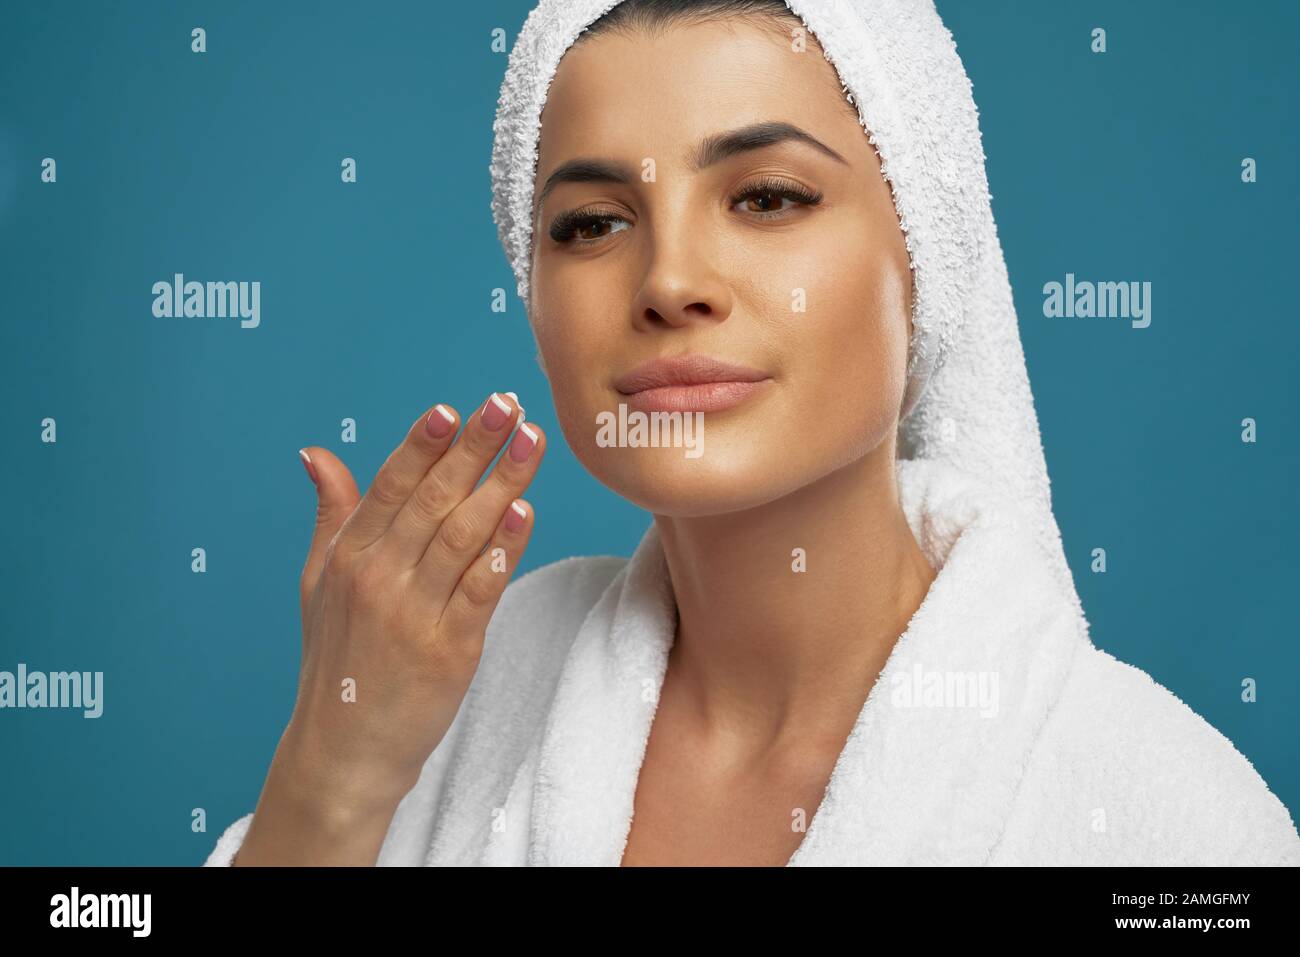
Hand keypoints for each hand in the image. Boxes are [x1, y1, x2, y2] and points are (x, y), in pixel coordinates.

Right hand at [235, 392, 542, 864]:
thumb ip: (332, 515)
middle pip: (433, 500)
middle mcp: (378, 579)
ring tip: (532, 443)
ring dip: (502, 484)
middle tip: (508, 406)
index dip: (421, 446)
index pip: (389, 487)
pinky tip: (525, 514)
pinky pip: (480, 590)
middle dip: (474, 448)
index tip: (450, 409)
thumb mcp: (318, 584)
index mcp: (348, 558)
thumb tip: (316, 453)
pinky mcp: (449, 650)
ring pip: (462, 536)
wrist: (345, 749)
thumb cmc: (337, 659)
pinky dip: (502, 550)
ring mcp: (413, 614)